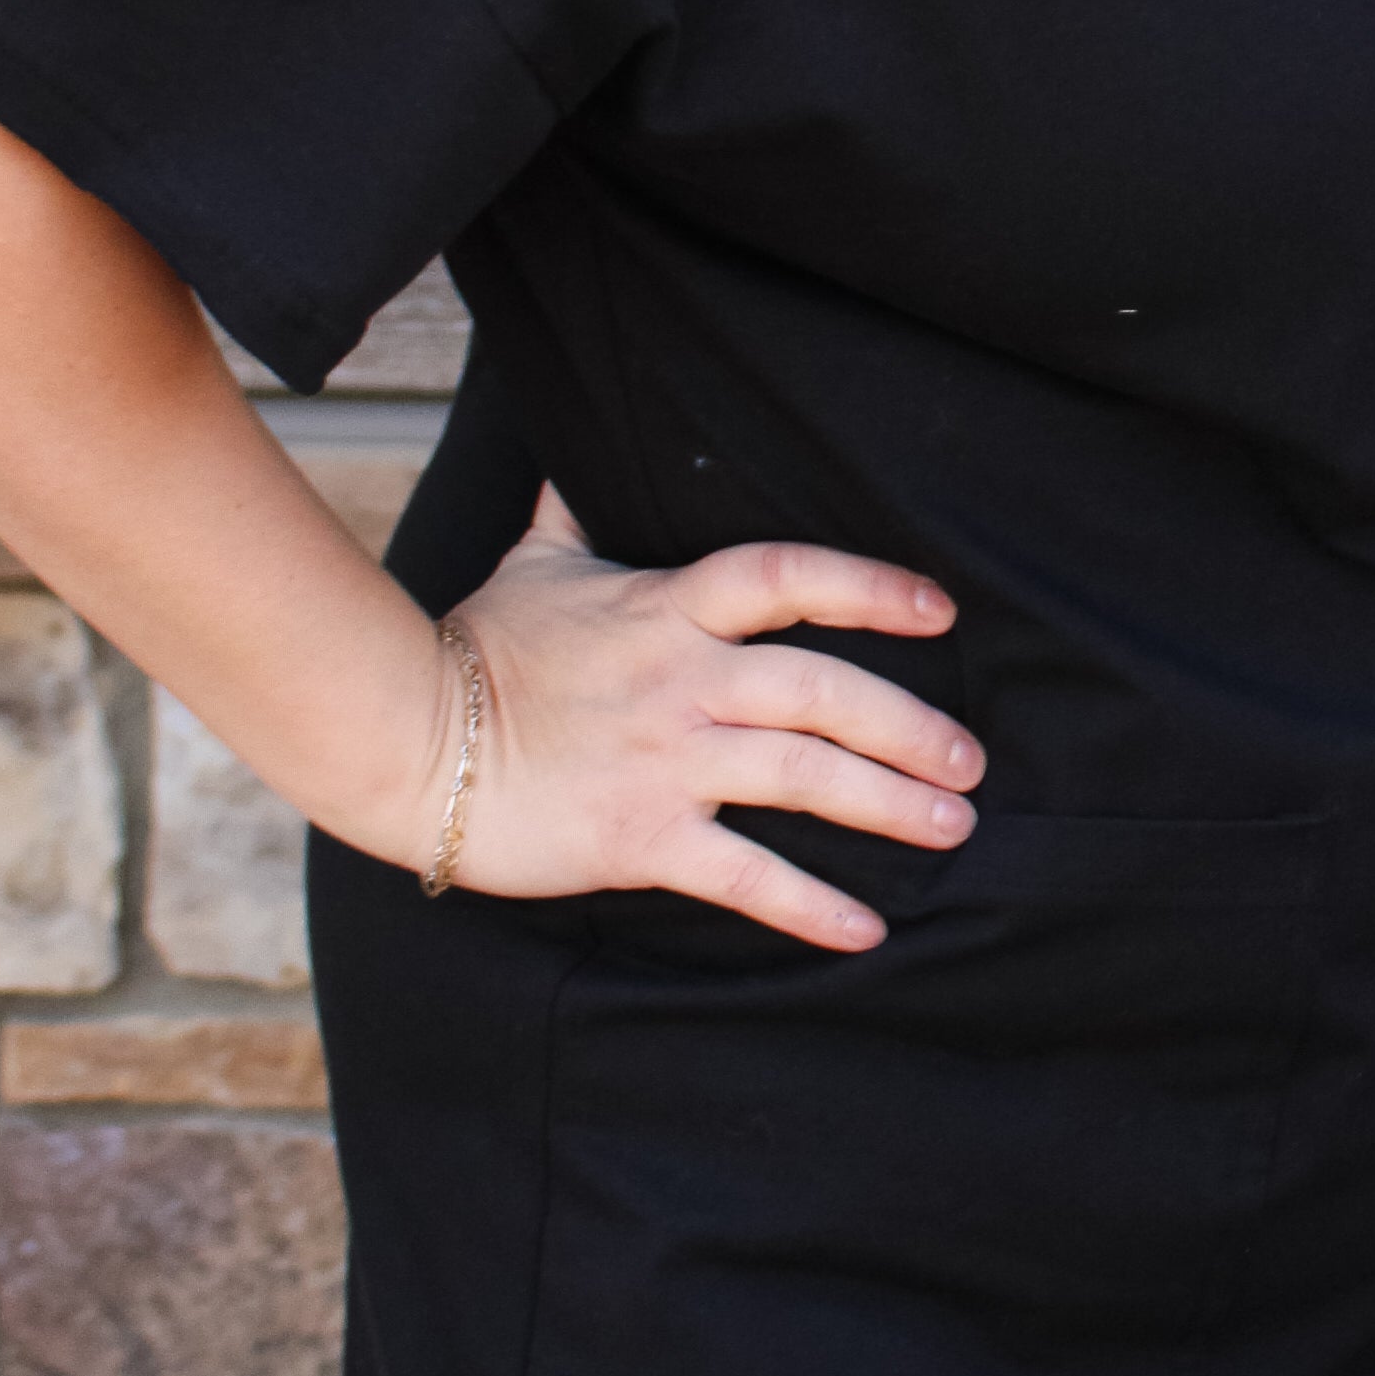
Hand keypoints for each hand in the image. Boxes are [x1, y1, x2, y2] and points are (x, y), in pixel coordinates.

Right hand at [405, 488, 979, 952]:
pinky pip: (744, 875)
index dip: (870, 586)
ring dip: (890, 805)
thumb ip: (577, 509)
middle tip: (970, 760)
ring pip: (804, 778)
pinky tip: (867, 928)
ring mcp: (665, 759)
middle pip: (824, 690)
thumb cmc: (474, 647)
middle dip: (910, 725)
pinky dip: (811, 904)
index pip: (787, 576)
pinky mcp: (639, 835)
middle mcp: (682, 679)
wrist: (404, 737)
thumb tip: (582, 446)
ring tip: (952, 826)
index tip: (939, 611)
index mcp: (667, 607)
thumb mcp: (534, 560)